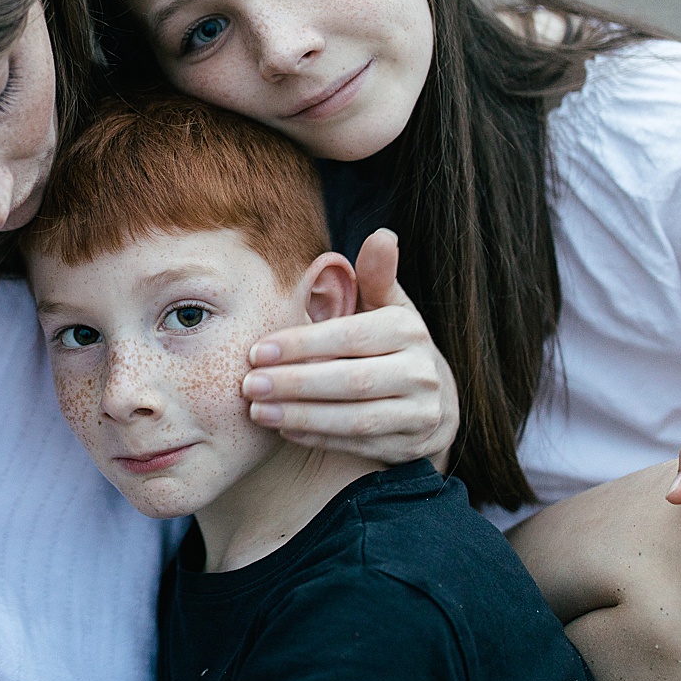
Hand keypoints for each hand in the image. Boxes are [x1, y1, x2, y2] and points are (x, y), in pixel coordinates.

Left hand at [241, 229, 458, 464]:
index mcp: (408, 330)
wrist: (433, 398)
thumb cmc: (391, 342)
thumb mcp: (388, 306)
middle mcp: (421, 372)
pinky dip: (318, 438)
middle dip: (295, 384)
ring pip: (355, 419)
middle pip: (352, 381)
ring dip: (301, 417)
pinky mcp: (409, 445)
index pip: (350, 336)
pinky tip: (282, 429)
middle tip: (248, 384)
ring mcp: (419, 413)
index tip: (256, 351)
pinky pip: (358, 444)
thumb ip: (376, 276)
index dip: (302, 345)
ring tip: (257, 411)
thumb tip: (382, 235)